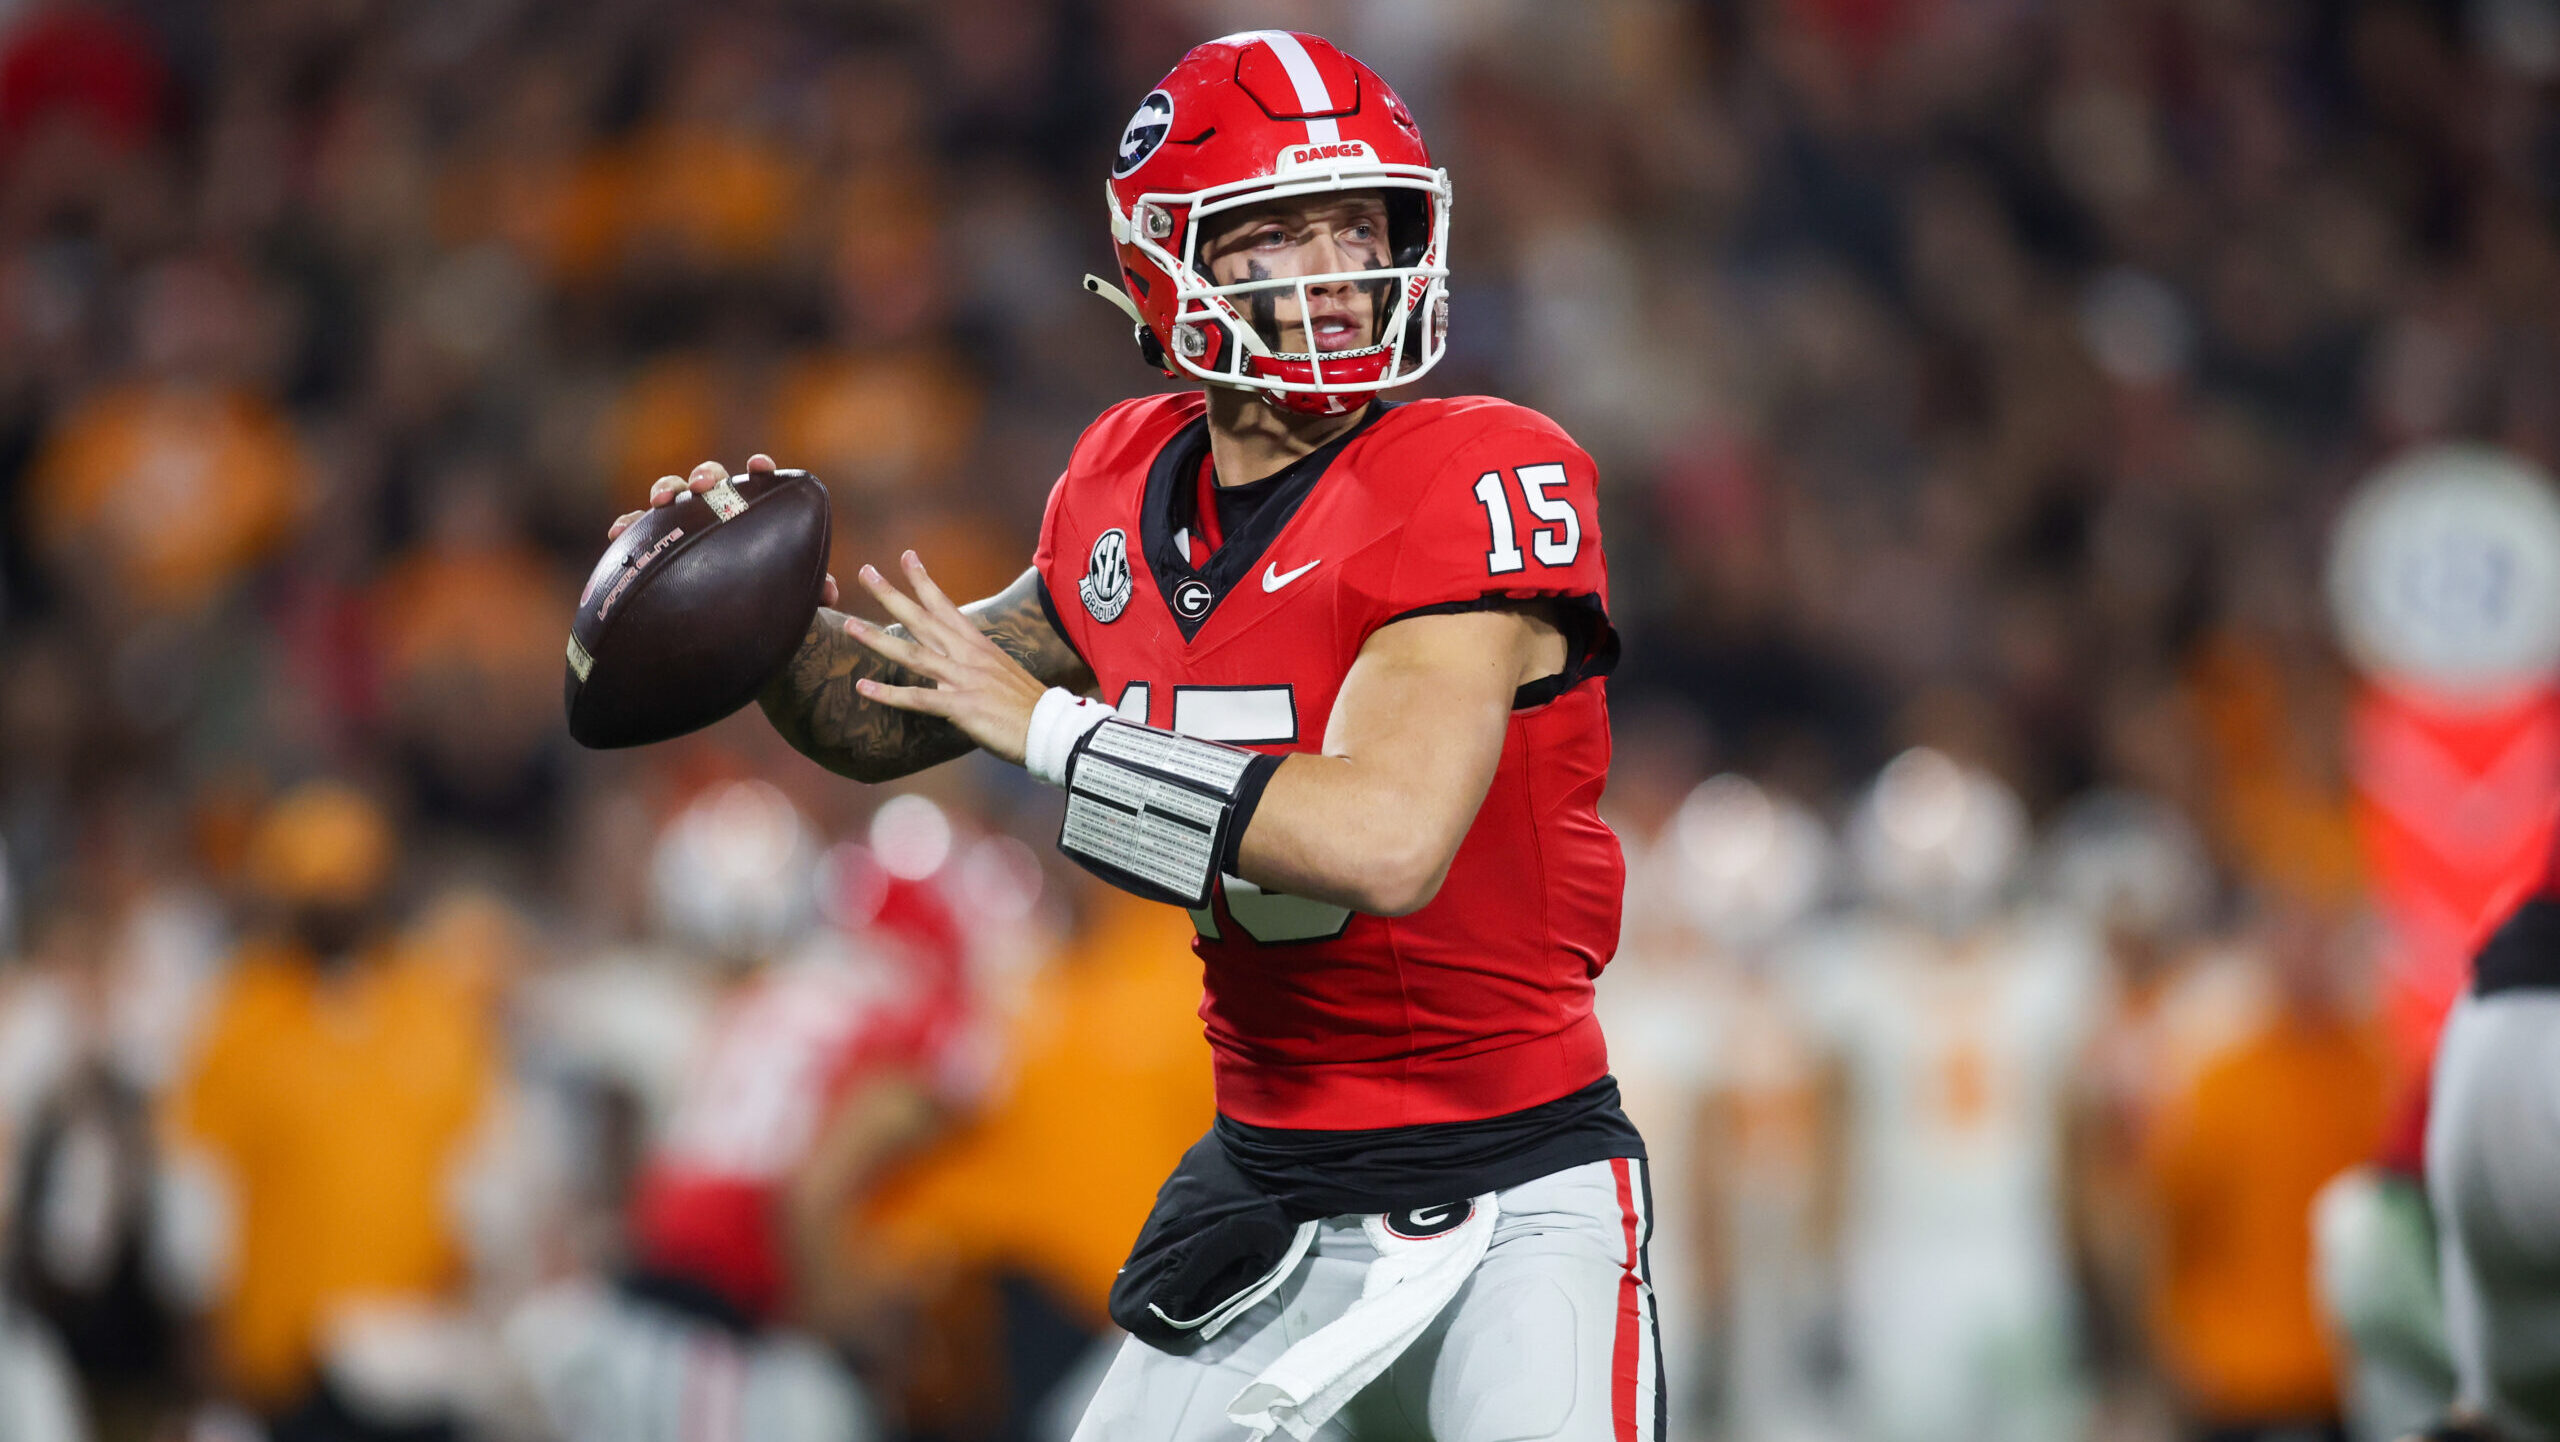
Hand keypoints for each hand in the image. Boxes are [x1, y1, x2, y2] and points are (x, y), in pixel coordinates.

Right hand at [608, 453, 839, 607]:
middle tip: (702, 486)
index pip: (759, 481)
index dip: (760, 469)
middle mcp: (718, 507)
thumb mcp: (788, 591)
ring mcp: (685, 519)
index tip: (760, 466)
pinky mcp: (657, 538)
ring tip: (660, 501)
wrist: (727, 615)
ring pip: (673, 492)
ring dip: (665, 488)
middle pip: (711, 478)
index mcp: (753, 510)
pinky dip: (629, 525)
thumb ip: (811, 589)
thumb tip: (830, 595)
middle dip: (705, 475)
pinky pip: (639, 527)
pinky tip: (618, 535)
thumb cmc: (764, 592)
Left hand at [841, 552, 1046, 766]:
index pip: (945, 605)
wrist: (1050, 728)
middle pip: (922, 619)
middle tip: (865, 572)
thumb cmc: (1028, 706)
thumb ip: (972, 668)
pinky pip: (918, 698)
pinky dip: (888, 694)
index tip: (906, 557)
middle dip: (890, 595)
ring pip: (912, 654)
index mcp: (977, 645)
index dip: (923, 581)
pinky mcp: (961, 706)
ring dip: (877, 639)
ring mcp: (963, 679)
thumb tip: (951, 672)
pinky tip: (863, 688)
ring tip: (848, 626)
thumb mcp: (1000, 674)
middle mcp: (967, 655)